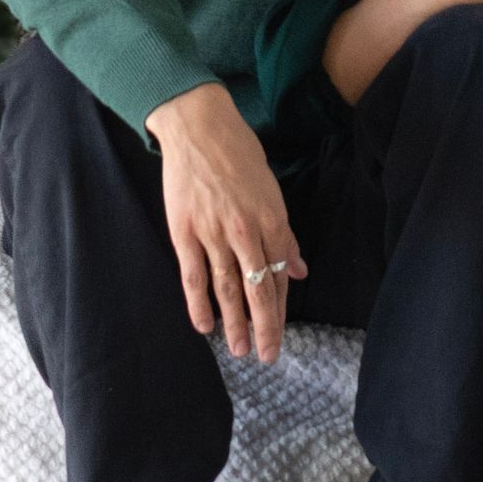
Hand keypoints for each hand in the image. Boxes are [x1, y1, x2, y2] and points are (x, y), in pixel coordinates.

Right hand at [144, 82, 307, 364]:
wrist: (198, 125)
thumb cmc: (238, 152)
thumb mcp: (271, 189)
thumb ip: (284, 234)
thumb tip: (297, 269)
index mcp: (272, 220)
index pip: (279, 275)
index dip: (280, 308)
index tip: (280, 333)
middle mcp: (246, 232)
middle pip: (258, 290)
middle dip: (265, 327)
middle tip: (268, 356)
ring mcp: (214, 233)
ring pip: (228, 289)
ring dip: (235, 324)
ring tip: (240, 351)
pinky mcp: (185, 232)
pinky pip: (194, 276)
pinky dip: (199, 304)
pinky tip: (205, 326)